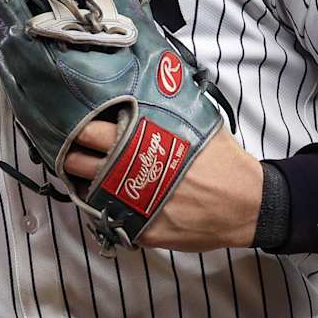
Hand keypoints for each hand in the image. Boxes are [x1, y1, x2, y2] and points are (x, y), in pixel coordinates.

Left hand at [64, 122, 262, 250]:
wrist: (247, 205)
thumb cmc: (225, 162)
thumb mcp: (199, 125)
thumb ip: (169, 112)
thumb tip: (156, 87)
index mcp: (143, 143)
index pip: (92, 131)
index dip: (78, 127)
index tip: (73, 123)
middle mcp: (132, 175)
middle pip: (79, 162)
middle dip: (70, 154)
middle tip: (70, 149)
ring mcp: (133, 206)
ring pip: (88, 193)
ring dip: (83, 182)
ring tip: (86, 174)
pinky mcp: (141, 231)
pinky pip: (109, 218)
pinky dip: (105, 207)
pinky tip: (110, 198)